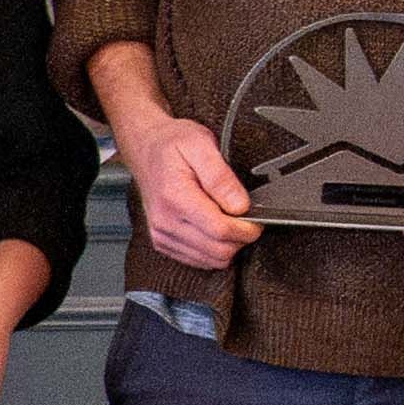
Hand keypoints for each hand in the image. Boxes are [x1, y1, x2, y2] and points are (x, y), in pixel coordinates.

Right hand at [115, 103, 260, 272]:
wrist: (146, 147)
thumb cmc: (172, 143)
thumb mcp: (201, 145)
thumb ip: (222, 178)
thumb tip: (241, 206)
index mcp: (175, 197)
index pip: (220, 230)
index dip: (247, 229)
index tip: (258, 219)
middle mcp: (165, 221)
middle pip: (217, 251)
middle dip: (241, 239)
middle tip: (249, 220)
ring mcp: (162, 234)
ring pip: (210, 260)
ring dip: (228, 246)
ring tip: (232, 222)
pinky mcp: (163, 242)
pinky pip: (198, 261)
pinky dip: (213, 251)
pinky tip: (216, 230)